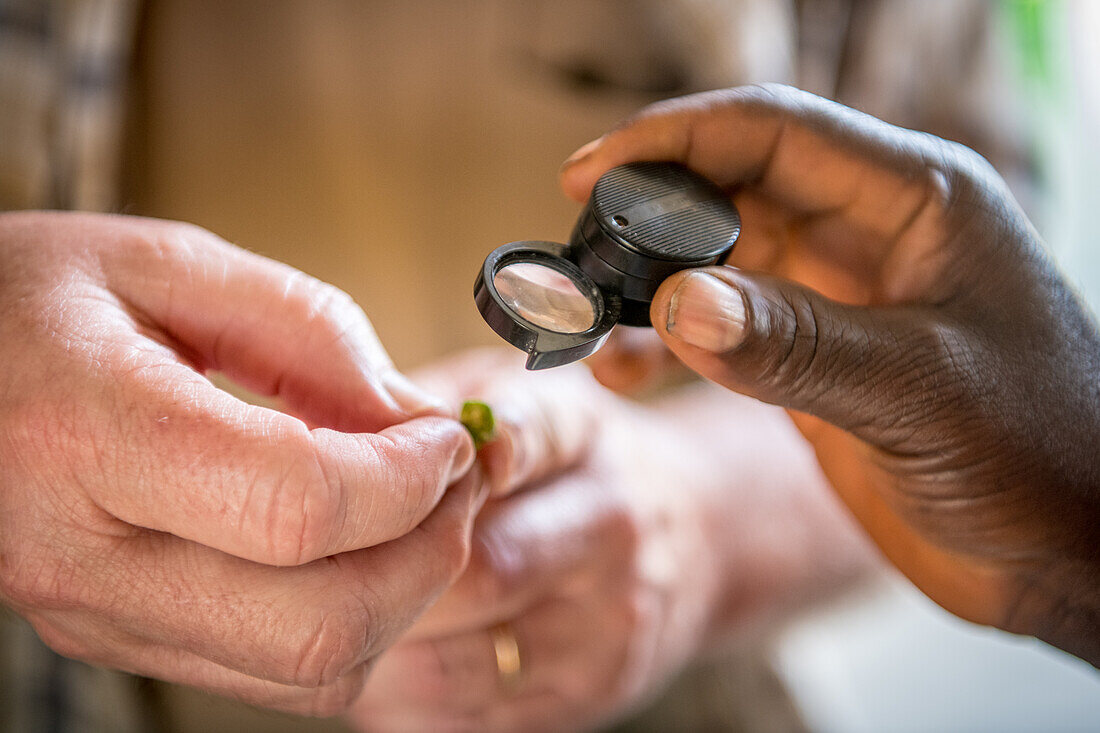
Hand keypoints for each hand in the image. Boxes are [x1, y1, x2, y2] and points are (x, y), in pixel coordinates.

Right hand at [0, 212, 480, 713]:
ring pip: (306, 671)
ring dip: (399, 597)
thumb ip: (309, 332)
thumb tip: (417, 421)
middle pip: (316, 622)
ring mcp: (95, 617)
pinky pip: (274, 677)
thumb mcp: (166, 263)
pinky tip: (357, 548)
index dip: (408, 479)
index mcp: (86, 433)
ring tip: (416, 512)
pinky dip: (351, 623)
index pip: (298, 505)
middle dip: (427, 555)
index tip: (447, 437)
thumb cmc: (30, 300)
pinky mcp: (116, 638)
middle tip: (454, 482)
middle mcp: (82, 556)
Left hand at [348, 349, 869, 731]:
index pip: (523, 435)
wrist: (683, 538)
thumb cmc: (564, 464)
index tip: (385, 473)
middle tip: (317, 569)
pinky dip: (402, 692)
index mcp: (584, 431)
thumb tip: (322, 429)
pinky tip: (387, 653)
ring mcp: (608, 621)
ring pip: (456, 658)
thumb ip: (429, 408)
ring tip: (342, 618)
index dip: (442, 462)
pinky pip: (463, 712)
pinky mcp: (587, 692)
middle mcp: (611, 523)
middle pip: (473, 567)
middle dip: (381, 574)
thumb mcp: (514, 401)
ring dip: (380, 646)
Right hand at [561, 85, 1099, 664]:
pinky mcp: (815, 360)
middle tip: (574, 258)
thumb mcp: (920, 391)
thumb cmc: (1043, 456)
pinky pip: (722, 330)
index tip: (587, 173)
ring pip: (716, 263)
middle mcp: (869, 235)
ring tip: (586, 324)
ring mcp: (838, 299)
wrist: (1071, 554)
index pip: (773, 133)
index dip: (674, 141)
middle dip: (645, 218)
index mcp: (915, 200)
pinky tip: (627, 370)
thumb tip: (674, 304)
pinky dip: (667, 344)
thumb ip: (797, 344)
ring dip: (647, 287)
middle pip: (730, 191)